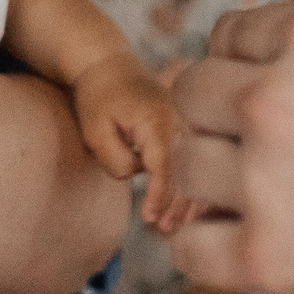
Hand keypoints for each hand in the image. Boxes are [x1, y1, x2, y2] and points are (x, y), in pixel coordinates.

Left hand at [67, 53, 192, 232]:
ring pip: (198, 166)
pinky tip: (188, 206)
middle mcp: (180, 119)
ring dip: (190, 197)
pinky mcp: (187, 125)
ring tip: (176, 224)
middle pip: (188, 170)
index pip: (166, 167)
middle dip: (178, 204)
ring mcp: (187, 121)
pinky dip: (194, 181)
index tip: (149, 219)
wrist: (108, 64)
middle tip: (163, 229)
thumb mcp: (95, 132)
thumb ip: (116, 160)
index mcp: (158, 119)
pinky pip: (197, 158)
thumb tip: (138, 175)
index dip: (160, 197)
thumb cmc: (98, 98)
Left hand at [168, 1, 293, 293]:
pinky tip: (249, 252)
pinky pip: (190, 247)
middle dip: (218, 120)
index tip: (256, 90)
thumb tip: (290, 79)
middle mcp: (276, 97)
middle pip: (192, 92)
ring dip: (217, 184)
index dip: (242, 65)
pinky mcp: (262, 258)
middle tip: (254, 151)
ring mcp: (261, 178)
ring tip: (263, 205)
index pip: (230, 33)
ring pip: (186, 164)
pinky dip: (212, 252)